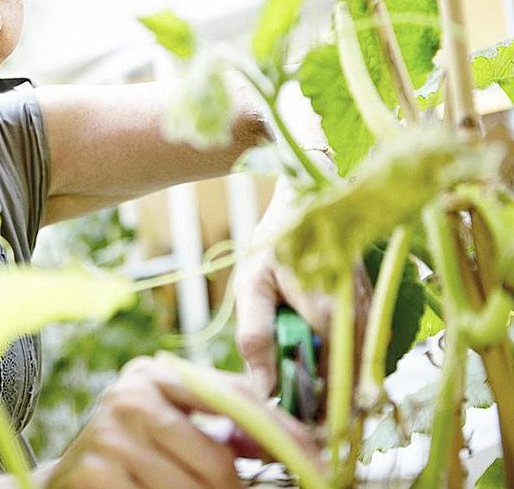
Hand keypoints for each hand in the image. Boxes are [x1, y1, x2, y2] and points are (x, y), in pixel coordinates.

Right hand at [45, 356, 319, 488]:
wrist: (67, 478)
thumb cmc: (132, 448)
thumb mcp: (175, 422)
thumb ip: (226, 425)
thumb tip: (293, 443)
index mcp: (155, 375)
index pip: (235, 401)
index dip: (283, 436)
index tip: (319, 465)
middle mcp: (129, 397)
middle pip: (217, 464)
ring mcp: (108, 436)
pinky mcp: (95, 473)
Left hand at [233, 176, 369, 396]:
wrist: (309, 204)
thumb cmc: (274, 243)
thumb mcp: (252, 285)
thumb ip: (256, 337)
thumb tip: (264, 389)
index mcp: (327, 303)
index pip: (331, 371)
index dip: (315, 401)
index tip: (296, 419)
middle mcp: (358, 311)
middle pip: (351, 376)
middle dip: (328, 400)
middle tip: (300, 415)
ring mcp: (370, 310)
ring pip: (360, 367)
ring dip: (337, 385)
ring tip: (307, 395)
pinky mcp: (372, 310)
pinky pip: (363, 351)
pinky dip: (345, 367)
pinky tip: (321, 370)